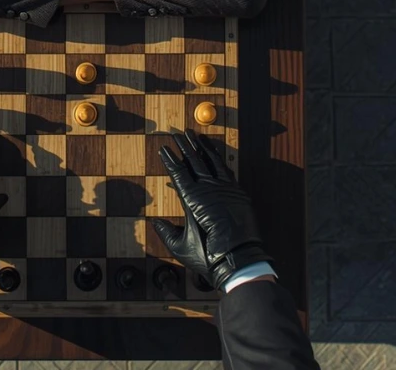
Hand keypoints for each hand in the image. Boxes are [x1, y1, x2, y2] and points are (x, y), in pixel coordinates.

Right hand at [151, 129, 272, 289]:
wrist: (239, 260)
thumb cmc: (208, 256)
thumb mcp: (180, 247)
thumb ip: (166, 232)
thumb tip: (156, 222)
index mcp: (193, 200)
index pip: (178, 173)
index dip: (170, 159)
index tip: (164, 148)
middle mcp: (209, 190)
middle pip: (194, 161)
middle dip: (184, 145)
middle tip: (176, 133)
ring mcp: (226, 189)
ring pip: (212, 161)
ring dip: (202, 146)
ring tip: (194, 135)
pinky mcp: (238, 193)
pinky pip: (226, 170)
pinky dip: (218, 159)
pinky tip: (214, 153)